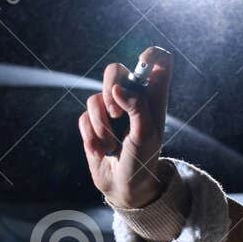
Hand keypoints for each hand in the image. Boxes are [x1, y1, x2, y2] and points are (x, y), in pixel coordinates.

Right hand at [78, 46, 172, 209]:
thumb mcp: (146, 135)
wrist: (123, 186)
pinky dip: (91, 136)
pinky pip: (84, 117)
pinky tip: (101, 151)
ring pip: (95, 98)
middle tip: (116, 113)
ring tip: (110, 145)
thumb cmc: (142, 161)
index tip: (141, 63)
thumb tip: (117, 89)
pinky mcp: (92, 124)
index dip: (150, 55)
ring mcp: (110, 111)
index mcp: (153, 97)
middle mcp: (131, 99)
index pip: (158, 61)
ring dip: (100, 125)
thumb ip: (137, 107)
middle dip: (110, 89)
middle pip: (115, 70)